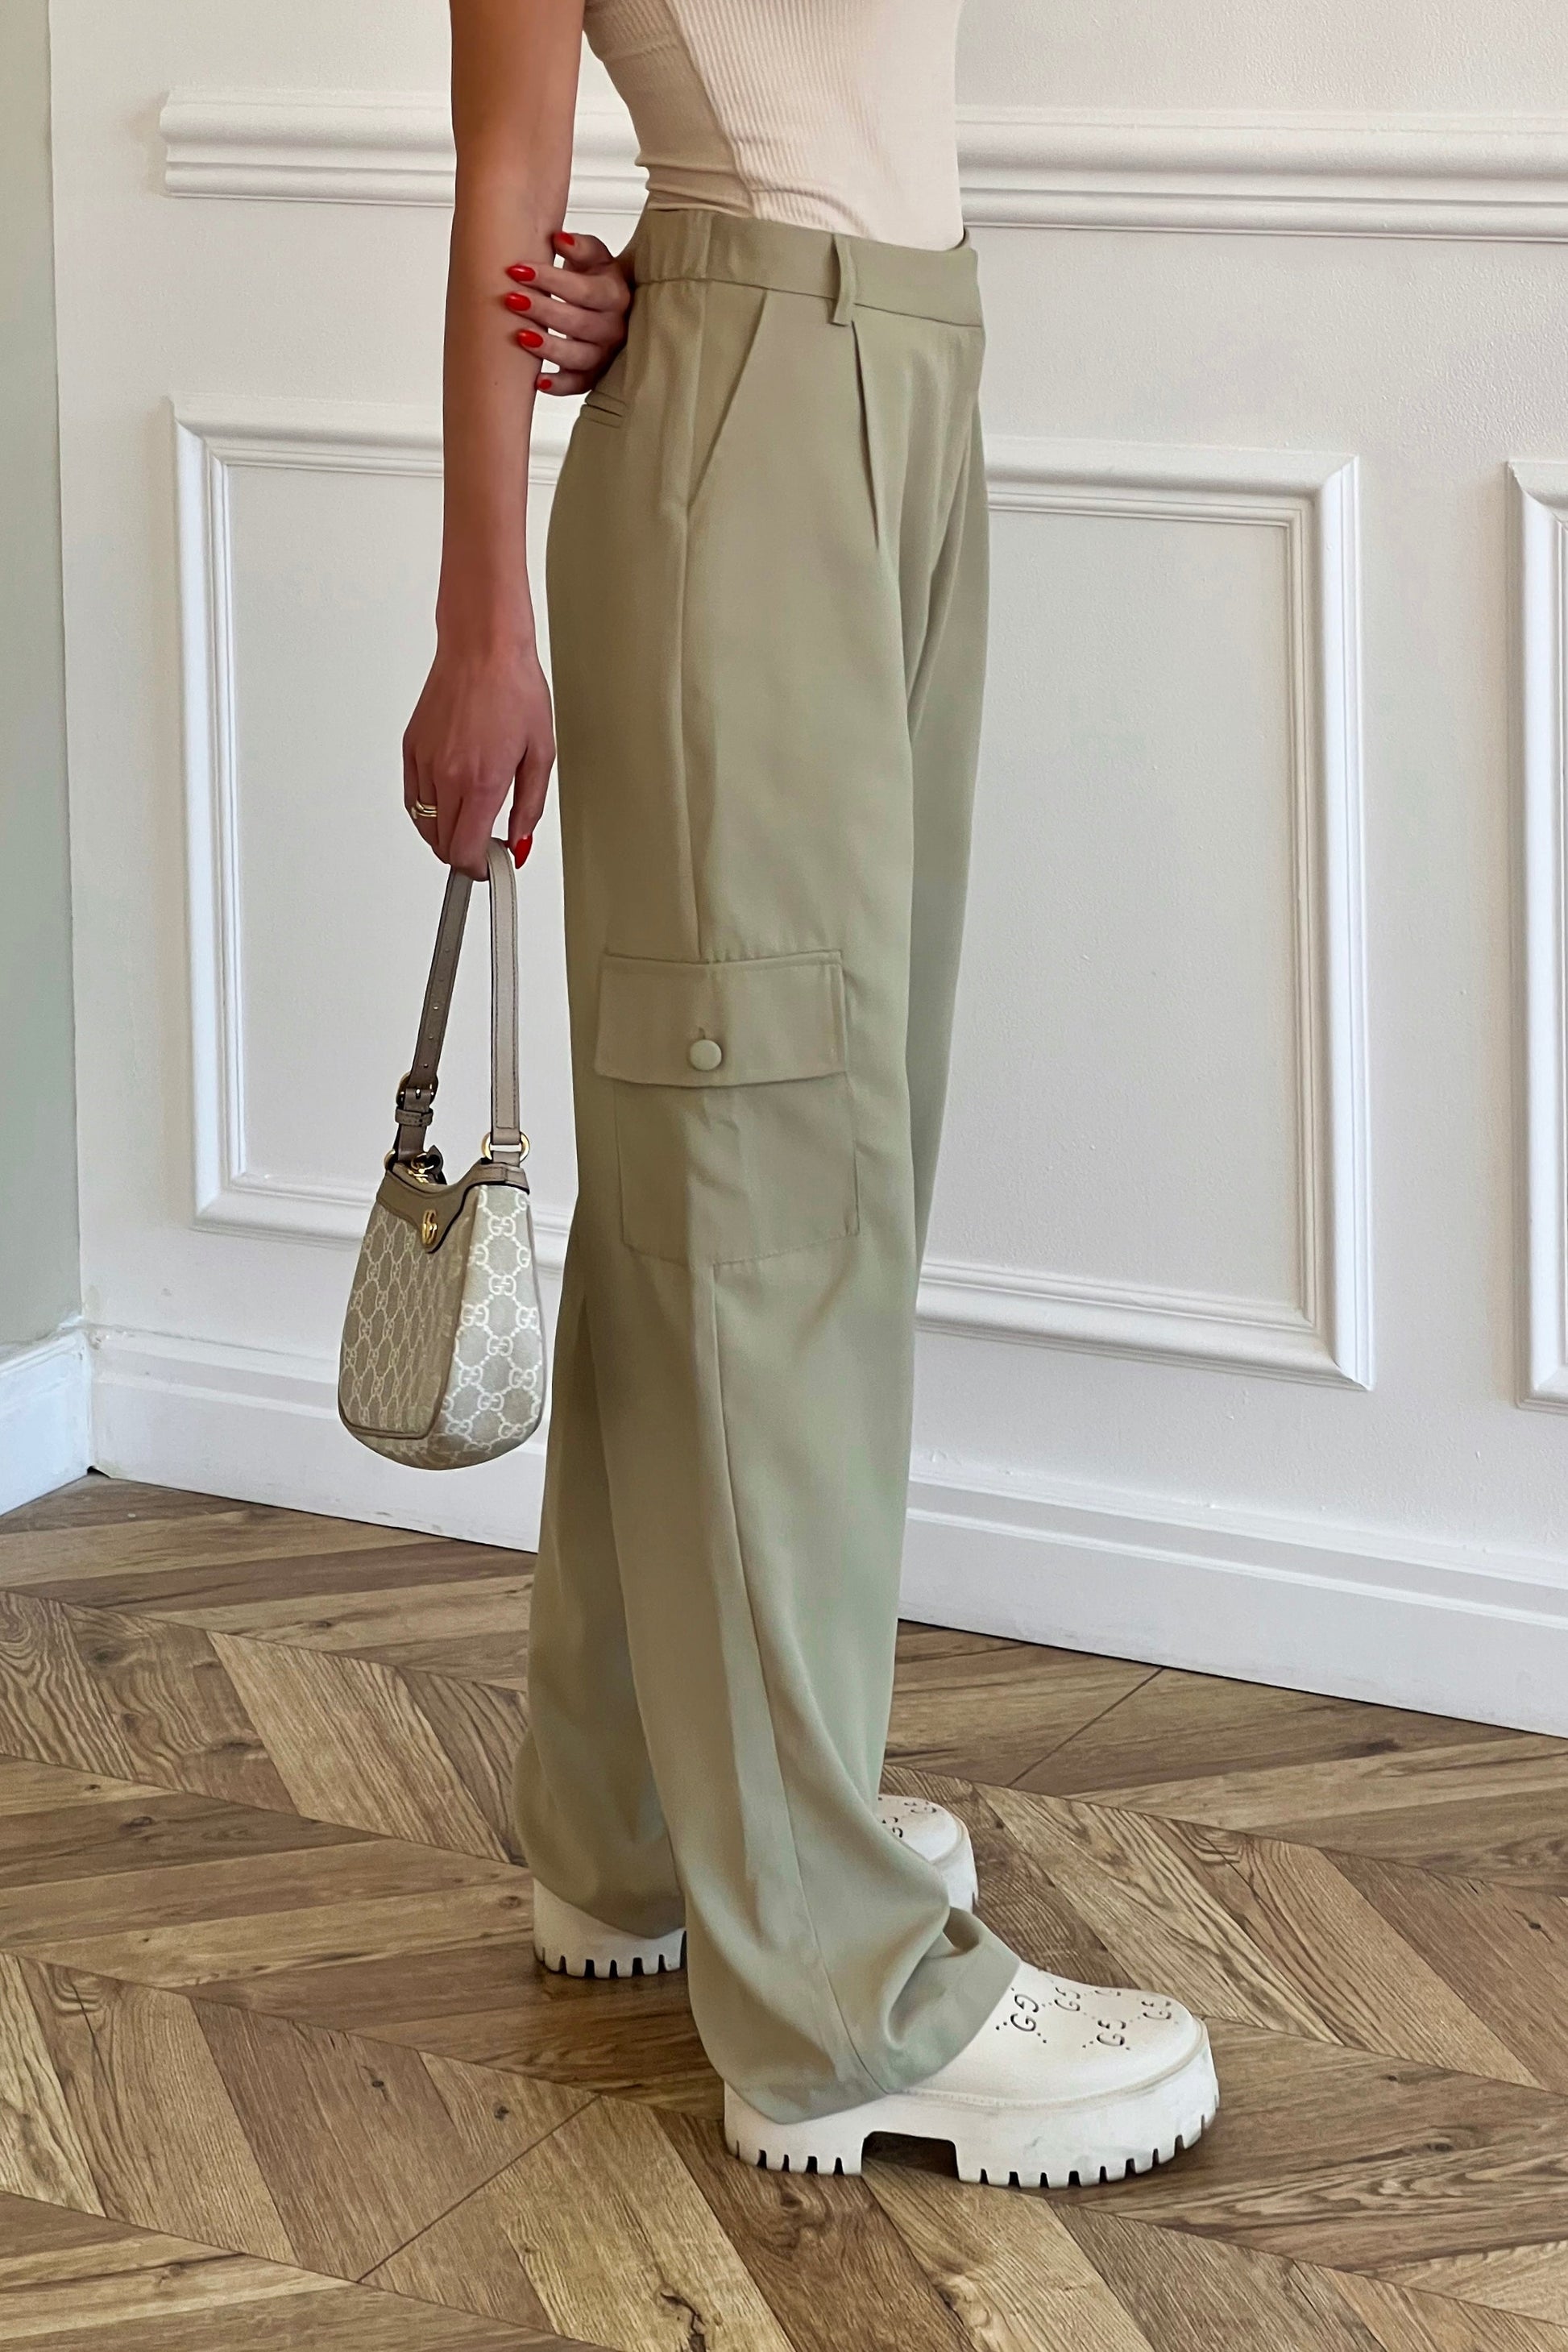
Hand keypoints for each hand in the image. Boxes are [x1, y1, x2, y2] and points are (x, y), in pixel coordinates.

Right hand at [402, 639, 553, 878]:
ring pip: (424, 825)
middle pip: (442, 845)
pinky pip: (412, 798)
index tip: (491, 866)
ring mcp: (425, 762)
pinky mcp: (412, 748)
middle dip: (464, 854)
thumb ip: (530, 805)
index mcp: (482, 782)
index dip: (479, 868)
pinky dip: (427, 810)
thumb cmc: (514, 688)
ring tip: (470, 821)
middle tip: (486, 845)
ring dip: (445, 834)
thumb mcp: (541, 753)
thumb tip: (520, 839)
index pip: (465, 851)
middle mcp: (448, 776)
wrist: (483, 648)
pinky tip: (448, 802)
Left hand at [501, 228, 631, 396]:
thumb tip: (559, 240)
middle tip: (512, 299)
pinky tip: (537, 381)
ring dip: (549, 348)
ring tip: (520, 336)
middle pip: (580, 323)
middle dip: (543, 311)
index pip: (583, 290)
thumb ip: (580, 247)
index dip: (551, 280)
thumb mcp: (594, 257)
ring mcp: (605, 354)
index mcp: (616, 295)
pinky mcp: (594, 375)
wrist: (610, 306)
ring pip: (579, 357)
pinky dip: (559, 386)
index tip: (518, 270)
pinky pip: (579, 385)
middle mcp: (614, 328)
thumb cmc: (596, 280)